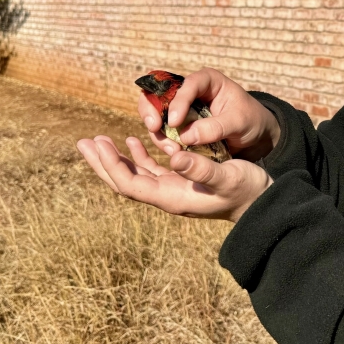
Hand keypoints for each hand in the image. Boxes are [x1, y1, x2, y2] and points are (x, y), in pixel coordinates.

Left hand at [76, 135, 272, 221]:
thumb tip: (174, 156)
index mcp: (172, 197)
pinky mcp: (182, 182)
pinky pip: (152, 170)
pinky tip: (134, 141)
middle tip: (83, 142)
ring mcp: (173, 190)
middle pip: (124, 181)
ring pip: (135, 174)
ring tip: (97, 140)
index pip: (131, 183)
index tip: (98, 144)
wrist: (261, 203)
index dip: (112, 165)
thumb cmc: (246, 189)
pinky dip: (139, 156)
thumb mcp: (226, 176)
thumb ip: (201, 167)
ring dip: (115, 158)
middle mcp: (167, 196)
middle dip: (102, 162)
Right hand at [139, 67, 280, 162]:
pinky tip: (173, 152)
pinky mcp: (180, 125)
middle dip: (152, 110)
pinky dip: (163, 140)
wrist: (256, 135)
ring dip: (158, 131)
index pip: (187, 85)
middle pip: (160, 93)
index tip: (174, 122)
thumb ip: (214, 127)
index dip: (178, 102)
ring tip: (171, 149)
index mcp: (207, 80)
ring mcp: (183, 108)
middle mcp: (191, 91)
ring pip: (157, 113)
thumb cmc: (251, 120)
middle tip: (154, 128)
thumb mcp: (238, 122)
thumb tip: (185, 136)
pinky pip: (163, 130)